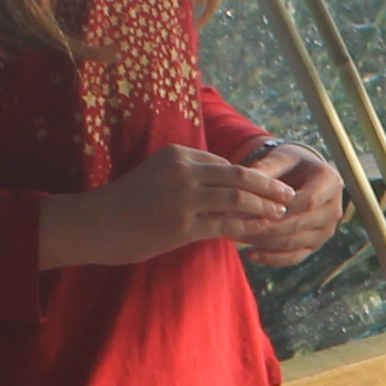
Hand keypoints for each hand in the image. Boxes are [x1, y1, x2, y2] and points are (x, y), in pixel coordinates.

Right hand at [44, 145, 295, 269]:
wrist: (97, 223)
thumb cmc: (128, 202)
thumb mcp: (158, 174)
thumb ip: (189, 174)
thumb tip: (224, 183)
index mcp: (179, 154)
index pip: (225, 163)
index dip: (250, 176)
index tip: (268, 184)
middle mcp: (184, 171)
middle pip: (239, 176)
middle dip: (268, 187)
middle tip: (289, 194)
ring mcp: (184, 198)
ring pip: (237, 199)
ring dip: (264, 207)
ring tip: (280, 214)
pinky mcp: (183, 226)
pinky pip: (226, 225)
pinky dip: (248, 227)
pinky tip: (261, 231)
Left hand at [234, 142, 347, 267]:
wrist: (306, 177)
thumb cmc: (292, 164)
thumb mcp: (281, 158)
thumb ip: (266, 168)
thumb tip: (245, 178)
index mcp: (330, 182)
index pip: (307, 200)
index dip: (280, 207)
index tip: (251, 207)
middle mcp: (333, 209)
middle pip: (299, 224)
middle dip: (267, 226)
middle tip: (237, 224)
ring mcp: (326, 230)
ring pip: (293, 243)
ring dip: (264, 242)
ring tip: (237, 236)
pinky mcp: (316, 245)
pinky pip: (294, 257)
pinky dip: (271, 258)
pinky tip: (251, 254)